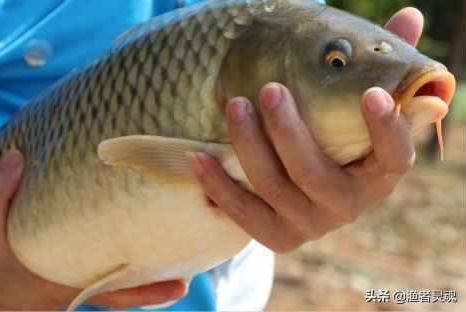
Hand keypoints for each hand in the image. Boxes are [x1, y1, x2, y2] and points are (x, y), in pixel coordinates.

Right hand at [0, 150, 186, 309]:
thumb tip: (17, 156)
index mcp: (62, 286)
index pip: (113, 293)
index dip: (147, 291)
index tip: (183, 287)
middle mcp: (72, 294)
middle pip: (123, 294)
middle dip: (155, 289)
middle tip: (187, 278)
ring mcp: (69, 293)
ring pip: (113, 290)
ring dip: (139, 280)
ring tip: (169, 262)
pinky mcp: (62, 286)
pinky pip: (98, 283)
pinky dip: (118, 275)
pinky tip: (128, 255)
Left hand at [188, 8, 422, 252]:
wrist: (313, 192)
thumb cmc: (338, 136)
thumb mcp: (357, 107)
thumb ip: (381, 66)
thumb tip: (409, 16)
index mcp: (379, 175)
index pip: (395, 157)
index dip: (387, 129)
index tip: (372, 93)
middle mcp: (348, 206)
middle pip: (313, 173)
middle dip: (288, 130)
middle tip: (270, 89)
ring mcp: (311, 224)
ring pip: (274, 188)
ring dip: (249, 146)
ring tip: (233, 105)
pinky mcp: (278, 236)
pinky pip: (244, 215)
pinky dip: (218, 186)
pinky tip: (198, 156)